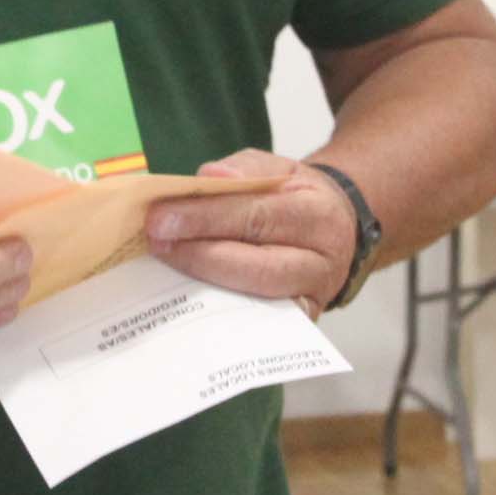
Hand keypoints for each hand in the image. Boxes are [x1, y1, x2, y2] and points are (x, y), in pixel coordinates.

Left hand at [143, 150, 357, 305]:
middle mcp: (323, 260)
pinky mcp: (301, 321)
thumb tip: (210, 177)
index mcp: (318, 213)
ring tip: (167, 263)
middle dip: (200, 255)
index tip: (160, 217)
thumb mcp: (280, 170)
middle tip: (157, 243)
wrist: (338, 230)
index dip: (205, 218)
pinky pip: (258, 325)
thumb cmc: (299, 200)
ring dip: (205, 283)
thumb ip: (244, 169)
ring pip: (257, 298)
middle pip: (257, 265)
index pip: (256, 215)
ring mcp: (313, 297)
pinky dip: (221, 312)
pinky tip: (186, 296)